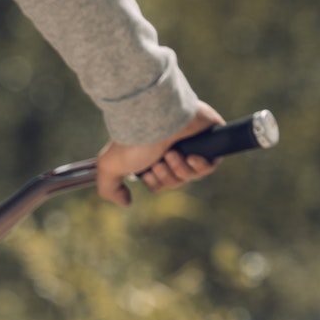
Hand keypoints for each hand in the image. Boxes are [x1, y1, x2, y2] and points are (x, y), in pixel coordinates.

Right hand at [95, 103, 224, 207]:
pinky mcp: (210, 138)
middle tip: (159, 160)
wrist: (156, 117)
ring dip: (180, 169)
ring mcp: (192, 144)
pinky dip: (200, 165)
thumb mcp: (110, 166)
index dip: (155, 182)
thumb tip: (126, 202)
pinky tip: (191, 156)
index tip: (148, 170)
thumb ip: (109, 188)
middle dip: (167, 176)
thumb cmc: (135, 140)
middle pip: (176, 182)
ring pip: (192, 175)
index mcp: (152, 155)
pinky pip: (210, 165)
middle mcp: (172, 149)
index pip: (160, 184)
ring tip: (172, 152)